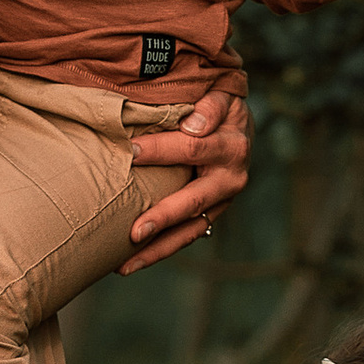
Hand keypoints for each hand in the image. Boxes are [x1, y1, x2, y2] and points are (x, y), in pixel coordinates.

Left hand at [122, 85, 249, 275]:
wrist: (239, 128)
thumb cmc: (221, 108)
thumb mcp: (222, 97)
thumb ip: (210, 107)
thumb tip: (193, 124)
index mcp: (231, 147)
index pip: (191, 148)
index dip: (160, 149)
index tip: (129, 152)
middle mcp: (229, 180)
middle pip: (192, 201)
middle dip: (163, 217)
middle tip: (134, 232)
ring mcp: (220, 203)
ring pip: (188, 231)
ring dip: (157, 249)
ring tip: (124, 266)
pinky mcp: (209, 217)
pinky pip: (184, 238)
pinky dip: (158, 251)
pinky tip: (128, 264)